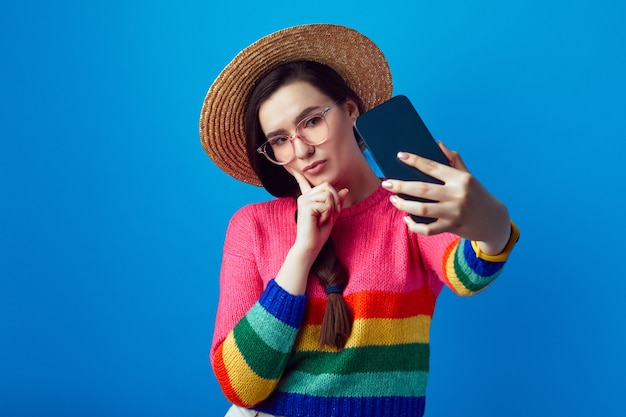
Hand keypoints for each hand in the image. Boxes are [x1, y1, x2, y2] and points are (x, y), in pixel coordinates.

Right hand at [291, 170, 348, 258]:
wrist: (310, 246)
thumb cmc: (319, 233)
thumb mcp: (332, 215)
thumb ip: (337, 202)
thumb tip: (345, 189)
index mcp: (308, 198)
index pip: (304, 183)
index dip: (300, 175)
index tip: (294, 168)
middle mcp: (304, 197)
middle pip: (327, 186)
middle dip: (335, 199)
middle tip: (333, 213)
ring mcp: (304, 200)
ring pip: (328, 194)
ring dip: (332, 208)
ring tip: (323, 219)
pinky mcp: (306, 205)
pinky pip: (327, 204)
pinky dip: (328, 214)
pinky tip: (319, 222)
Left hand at [382, 142, 510, 254]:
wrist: (494, 221)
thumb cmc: (477, 195)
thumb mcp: (468, 176)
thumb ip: (453, 161)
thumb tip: (438, 144)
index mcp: (461, 179)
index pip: (433, 167)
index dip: (415, 160)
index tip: (400, 156)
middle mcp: (457, 195)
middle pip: (423, 189)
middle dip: (401, 186)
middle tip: (387, 183)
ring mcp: (454, 213)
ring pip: (422, 209)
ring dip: (404, 204)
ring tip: (394, 199)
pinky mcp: (451, 227)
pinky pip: (427, 229)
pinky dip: (414, 226)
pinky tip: (407, 219)